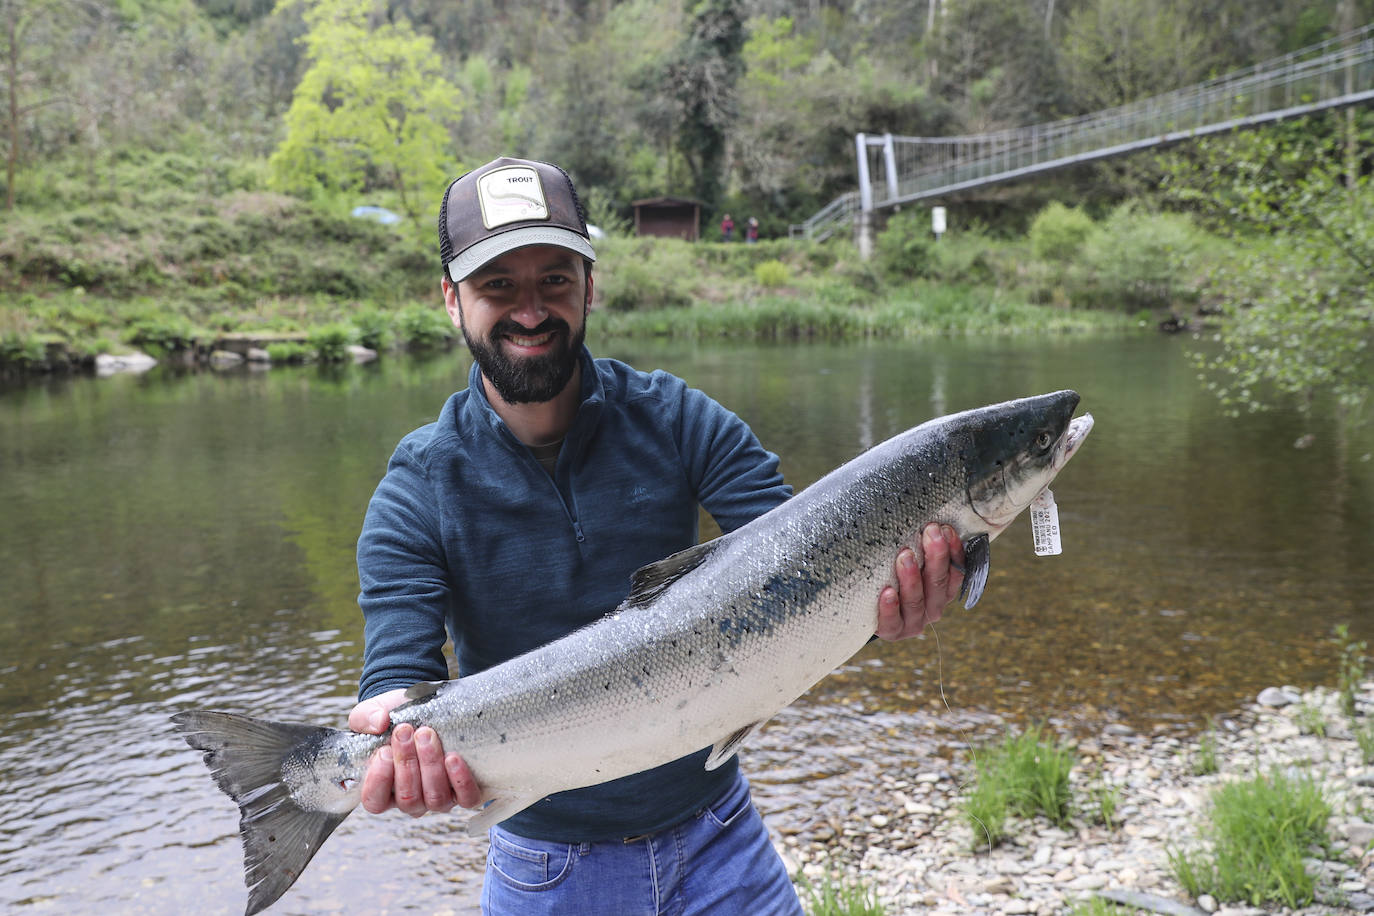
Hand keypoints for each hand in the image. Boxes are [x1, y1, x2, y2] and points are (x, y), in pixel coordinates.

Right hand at [349, 688, 481, 816]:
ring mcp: (438, 799)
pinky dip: (460, 781)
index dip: (379, 780)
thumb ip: (366, 718)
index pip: (375, 801)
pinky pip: (466, 798)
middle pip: (407, 798)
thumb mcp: (373, 713)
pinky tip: (453, 758)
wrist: (427, 708)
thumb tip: (379, 723)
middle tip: (405, 731)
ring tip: (426, 736)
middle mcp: (411, 800)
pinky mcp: (464, 792)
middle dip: (406, 762)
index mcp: (383, 790)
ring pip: (435, 798)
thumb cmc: (396, 718)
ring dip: (430, 765)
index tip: (384, 751)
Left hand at [875, 522, 965, 640]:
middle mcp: (933, 607)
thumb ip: (919, 543)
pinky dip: (890, 607)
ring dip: (912, 578)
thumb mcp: (910, 559)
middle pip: (938, 583)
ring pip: (917, 601)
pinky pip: (892, 621)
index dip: (954, 550)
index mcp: (943, 590)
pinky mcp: (892, 631)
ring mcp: (914, 621)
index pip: (956, 570)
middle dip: (935, 556)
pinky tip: (887, 592)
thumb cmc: (892, 574)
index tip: (945, 528)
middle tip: (929, 532)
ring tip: (904, 556)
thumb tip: (917, 503)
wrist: (869, 610)